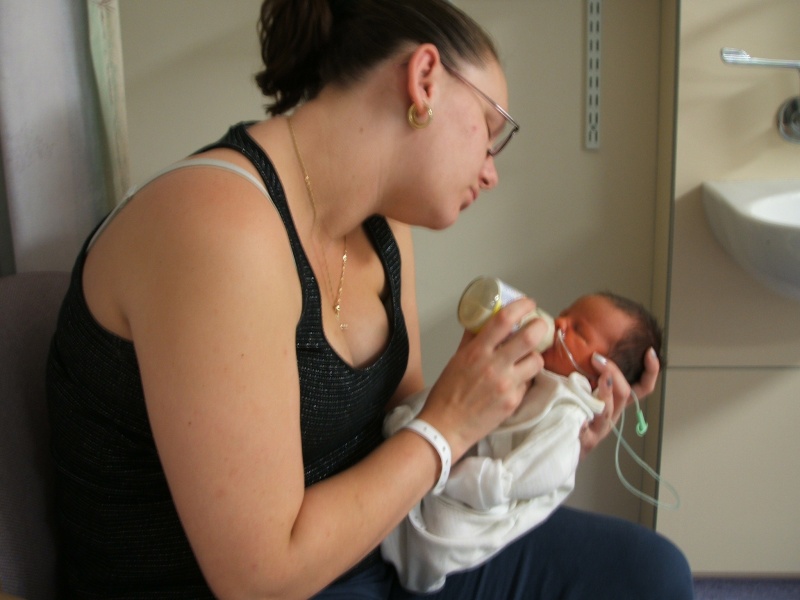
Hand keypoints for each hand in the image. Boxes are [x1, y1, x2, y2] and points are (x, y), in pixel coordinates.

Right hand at [421, 298, 546, 459]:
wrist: (446, 427)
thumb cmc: (447, 393)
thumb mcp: (456, 360)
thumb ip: (471, 340)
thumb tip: (480, 322)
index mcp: (477, 352)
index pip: (504, 320)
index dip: (521, 306)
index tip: (528, 303)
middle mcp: (494, 365)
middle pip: (530, 336)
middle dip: (540, 326)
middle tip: (539, 325)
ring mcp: (506, 384)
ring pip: (536, 361)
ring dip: (534, 356)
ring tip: (527, 358)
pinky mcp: (514, 401)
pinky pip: (529, 383)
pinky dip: (525, 379)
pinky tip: (515, 381)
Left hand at [579, 348, 659, 458]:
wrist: (561, 446)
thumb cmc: (573, 412)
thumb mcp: (587, 390)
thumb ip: (590, 372)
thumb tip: (588, 347)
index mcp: (616, 402)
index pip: (642, 387)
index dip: (650, 371)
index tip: (650, 351)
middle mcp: (613, 415)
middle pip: (625, 394)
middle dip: (615, 374)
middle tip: (597, 358)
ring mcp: (600, 429)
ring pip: (608, 411)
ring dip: (604, 394)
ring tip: (599, 379)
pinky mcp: (585, 442)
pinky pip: (586, 432)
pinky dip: (583, 423)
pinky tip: (579, 419)